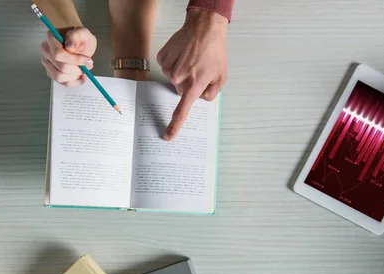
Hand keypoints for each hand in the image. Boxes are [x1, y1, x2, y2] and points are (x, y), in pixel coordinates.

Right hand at [39, 27, 96, 86]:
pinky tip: (81, 76)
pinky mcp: (52, 72)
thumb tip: (70, 46)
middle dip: (77, 69)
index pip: (58, 54)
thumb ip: (76, 35)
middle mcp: (46, 51)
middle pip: (60, 68)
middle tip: (87, 65)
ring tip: (83, 69)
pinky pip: (63, 83)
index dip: (75, 60)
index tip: (88, 60)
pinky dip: (75, 82)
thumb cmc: (80, 38)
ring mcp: (47, 63)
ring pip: (60, 77)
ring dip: (75, 76)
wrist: (79, 43)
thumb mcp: (83, 32)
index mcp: (51, 38)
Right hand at [157, 9, 227, 140]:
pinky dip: (175, 63)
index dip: (175, 125)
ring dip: (183, 72)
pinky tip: (183, 54)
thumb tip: (201, 98)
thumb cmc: (214, 52)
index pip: (182, 111)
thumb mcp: (221, 77)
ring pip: (174, 79)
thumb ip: (211, 93)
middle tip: (199, 70)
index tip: (168, 136)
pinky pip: (167, 67)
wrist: (204, 28)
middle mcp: (179, 79)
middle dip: (190, 84)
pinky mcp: (162, 58)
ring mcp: (169, 68)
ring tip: (192, 59)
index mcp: (194, 86)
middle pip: (181, 91)